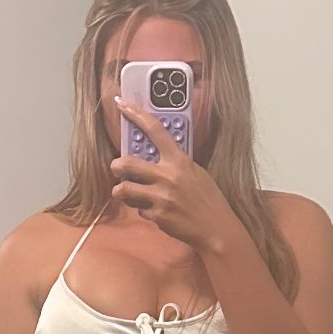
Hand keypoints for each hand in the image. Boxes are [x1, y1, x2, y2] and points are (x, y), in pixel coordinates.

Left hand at [110, 100, 238, 254]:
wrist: (216, 228)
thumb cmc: (207, 199)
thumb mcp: (195, 172)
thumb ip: (175, 163)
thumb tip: (155, 156)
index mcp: (179, 160)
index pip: (155, 130)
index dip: (136, 114)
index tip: (122, 105)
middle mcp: (168, 176)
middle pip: (127, 163)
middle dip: (116, 166)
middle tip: (117, 167)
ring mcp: (161, 197)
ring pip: (124, 189)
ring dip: (121, 191)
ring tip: (127, 193)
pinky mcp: (158, 216)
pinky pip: (139, 210)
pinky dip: (143, 211)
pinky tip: (154, 212)